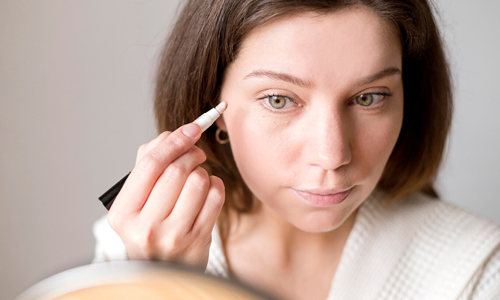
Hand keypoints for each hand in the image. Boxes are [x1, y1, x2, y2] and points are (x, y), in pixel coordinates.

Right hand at [107, 123, 224, 268]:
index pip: (149, 165)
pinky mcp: (199, 240)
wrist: (163, 270)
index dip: (173, 141)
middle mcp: (146, 228)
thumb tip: (172, 135)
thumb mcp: (136, 201)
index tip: (191, 128)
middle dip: (191, 152)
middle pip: (176, 170)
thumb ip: (148, 164)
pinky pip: (216, 196)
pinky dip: (216, 184)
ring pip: (198, 181)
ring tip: (197, 178)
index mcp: (123, 214)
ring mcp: (174, 236)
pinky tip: (208, 190)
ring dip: (202, 171)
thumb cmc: (150, 228)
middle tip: (196, 152)